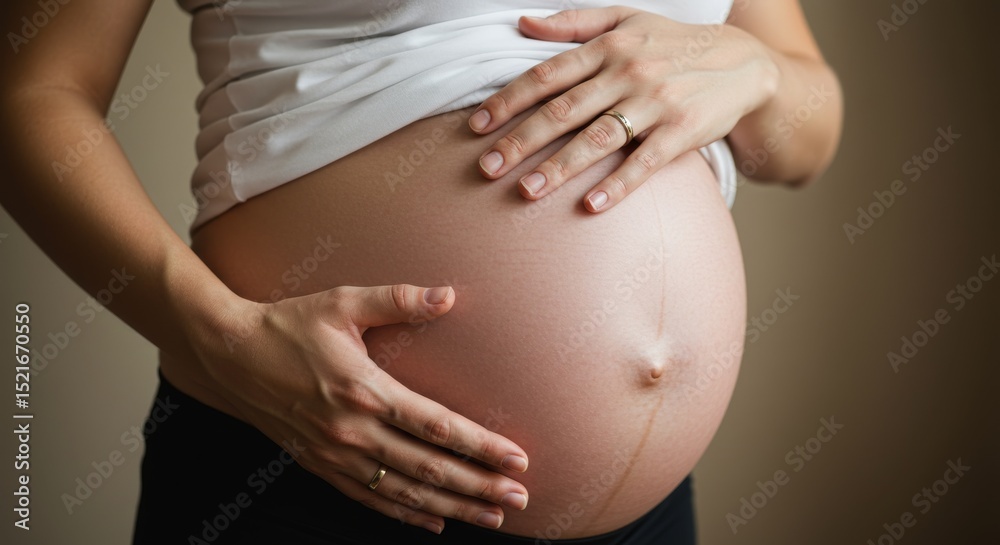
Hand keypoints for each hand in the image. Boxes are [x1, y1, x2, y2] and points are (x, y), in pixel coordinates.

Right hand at [187, 284, 529, 533]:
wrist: (230, 358)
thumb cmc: (288, 325)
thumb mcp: (342, 302)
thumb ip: (398, 299)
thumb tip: (449, 295)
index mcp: (364, 389)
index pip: (437, 425)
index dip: (481, 446)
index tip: (517, 460)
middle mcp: (352, 430)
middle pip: (428, 468)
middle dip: (479, 487)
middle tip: (519, 499)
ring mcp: (335, 454)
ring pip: (404, 491)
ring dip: (452, 508)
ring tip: (492, 518)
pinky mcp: (321, 465)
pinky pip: (370, 497)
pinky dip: (405, 513)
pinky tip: (434, 522)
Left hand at [469, 6, 779, 211]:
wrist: (743, 63)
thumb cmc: (672, 44)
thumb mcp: (626, 20)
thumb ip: (573, 23)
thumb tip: (522, 22)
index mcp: (608, 47)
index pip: (547, 75)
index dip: (508, 100)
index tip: (476, 126)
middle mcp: (628, 73)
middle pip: (564, 110)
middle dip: (521, 140)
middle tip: (488, 167)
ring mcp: (656, 103)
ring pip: (598, 138)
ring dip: (559, 167)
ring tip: (526, 192)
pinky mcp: (682, 132)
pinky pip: (645, 162)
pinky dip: (618, 185)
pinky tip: (591, 206)